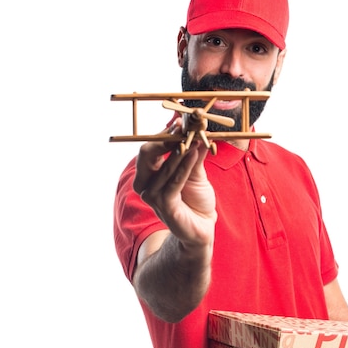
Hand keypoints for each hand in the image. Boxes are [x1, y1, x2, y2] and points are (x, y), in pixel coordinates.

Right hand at [133, 124, 216, 248]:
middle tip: (183, 126)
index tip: (180, 120)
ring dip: (180, 151)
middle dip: (165, 138)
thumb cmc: (196, 200)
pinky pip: (173, 182)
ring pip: (163, 167)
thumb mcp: (196, 172)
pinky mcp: (164, 207)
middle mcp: (146, 184)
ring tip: (195, 137)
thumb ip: (194, 153)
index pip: (150, 148)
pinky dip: (184, 167)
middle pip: (147, 154)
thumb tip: (198, 130)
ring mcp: (152, 197)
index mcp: (149, 174)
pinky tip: (194, 153)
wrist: (202, 228)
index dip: (164, 133)